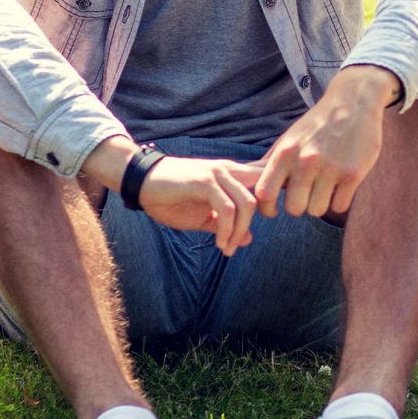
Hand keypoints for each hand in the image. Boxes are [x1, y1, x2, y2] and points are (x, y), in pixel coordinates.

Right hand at [138, 157, 262, 254]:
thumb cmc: (171, 198)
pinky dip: (227, 230)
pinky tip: (219, 243)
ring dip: (239, 231)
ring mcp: (217, 174)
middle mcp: (229, 170)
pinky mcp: (204, 182)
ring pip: (246, 204)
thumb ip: (225, 224)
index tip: (273, 216)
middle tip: (238, 244)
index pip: (265, 177)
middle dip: (260, 220)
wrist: (141, 182)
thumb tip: (248, 239)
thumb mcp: (203, 215)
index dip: (276, 194)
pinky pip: (226, 209)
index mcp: (232, 173)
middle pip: (262, 193)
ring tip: (227, 248)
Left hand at [254, 67, 394, 218]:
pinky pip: (340, 206)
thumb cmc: (317, 124)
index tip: (275, 210)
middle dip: (299, 206)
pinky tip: (340, 187)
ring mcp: (331, 169)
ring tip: (325, 189)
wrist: (353, 102)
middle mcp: (306, 162)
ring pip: (317, 210)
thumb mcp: (289, 138)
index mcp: (285, 153)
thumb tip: (245, 181)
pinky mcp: (353, 174)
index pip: (264, 194)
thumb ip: (270, 161)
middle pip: (294, 208)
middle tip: (306, 195)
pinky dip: (340, 201)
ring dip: (320, 203)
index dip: (267, 208)